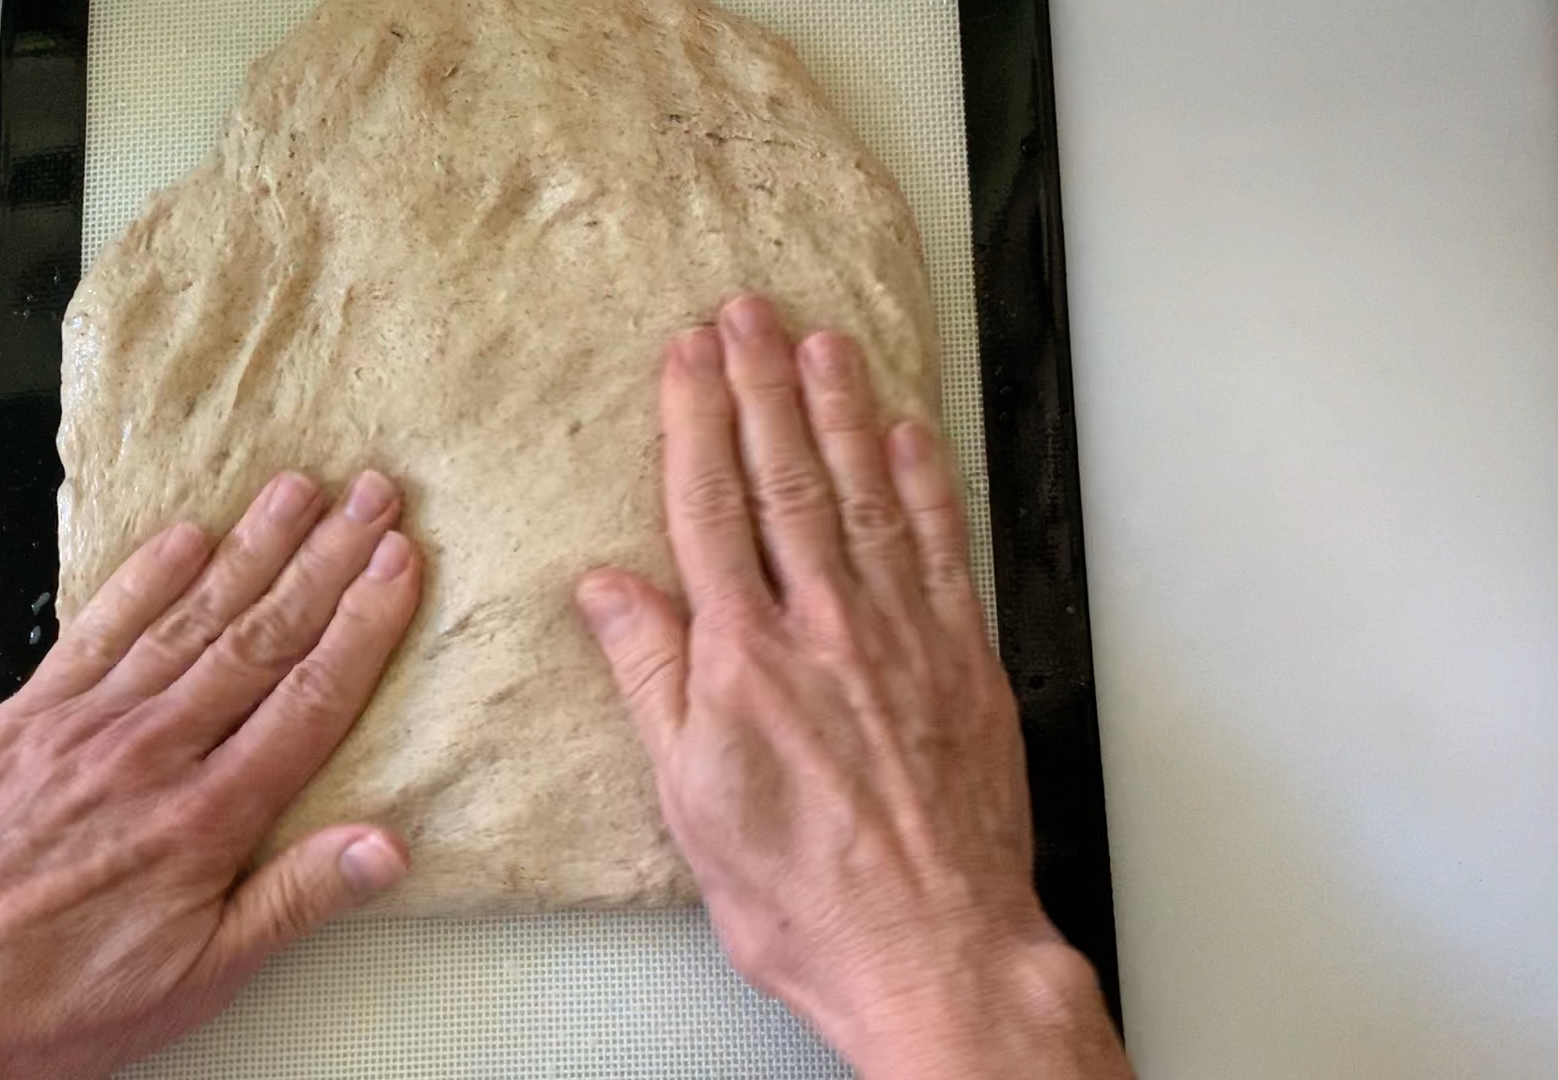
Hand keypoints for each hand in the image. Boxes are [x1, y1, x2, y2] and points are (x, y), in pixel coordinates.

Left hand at [0, 470, 423, 1079]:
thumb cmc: (56, 1001)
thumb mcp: (197, 980)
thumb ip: (294, 902)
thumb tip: (387, 848)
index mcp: (206, 817)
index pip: (309, 697)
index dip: (364, 623)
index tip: (400, 562)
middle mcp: (151, 751)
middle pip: (260, 636)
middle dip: (326, 560)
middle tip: (373, 497)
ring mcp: (85, 725)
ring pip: (189, 617)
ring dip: (252, 547)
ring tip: (300, 489)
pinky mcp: (27, 717)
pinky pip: (99, 628)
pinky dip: (146, 577)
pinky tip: (187, 535)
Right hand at [577, 297, 1128, 1079]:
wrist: (932, 950)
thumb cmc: (804, 893)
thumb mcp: (689, 797)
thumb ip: (651, 676)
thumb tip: (607, 587)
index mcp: (746, 656)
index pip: (710, 507)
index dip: (695, 421)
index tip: (686, 357)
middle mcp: (827, 626)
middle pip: (787, 479)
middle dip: (763, 387)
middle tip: (748, 314)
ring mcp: (904, 637)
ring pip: (868, 495)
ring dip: (842, 410)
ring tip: (823, 342)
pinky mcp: (964, 661)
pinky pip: (943, 548)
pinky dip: (927, 484)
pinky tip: (912, 435)